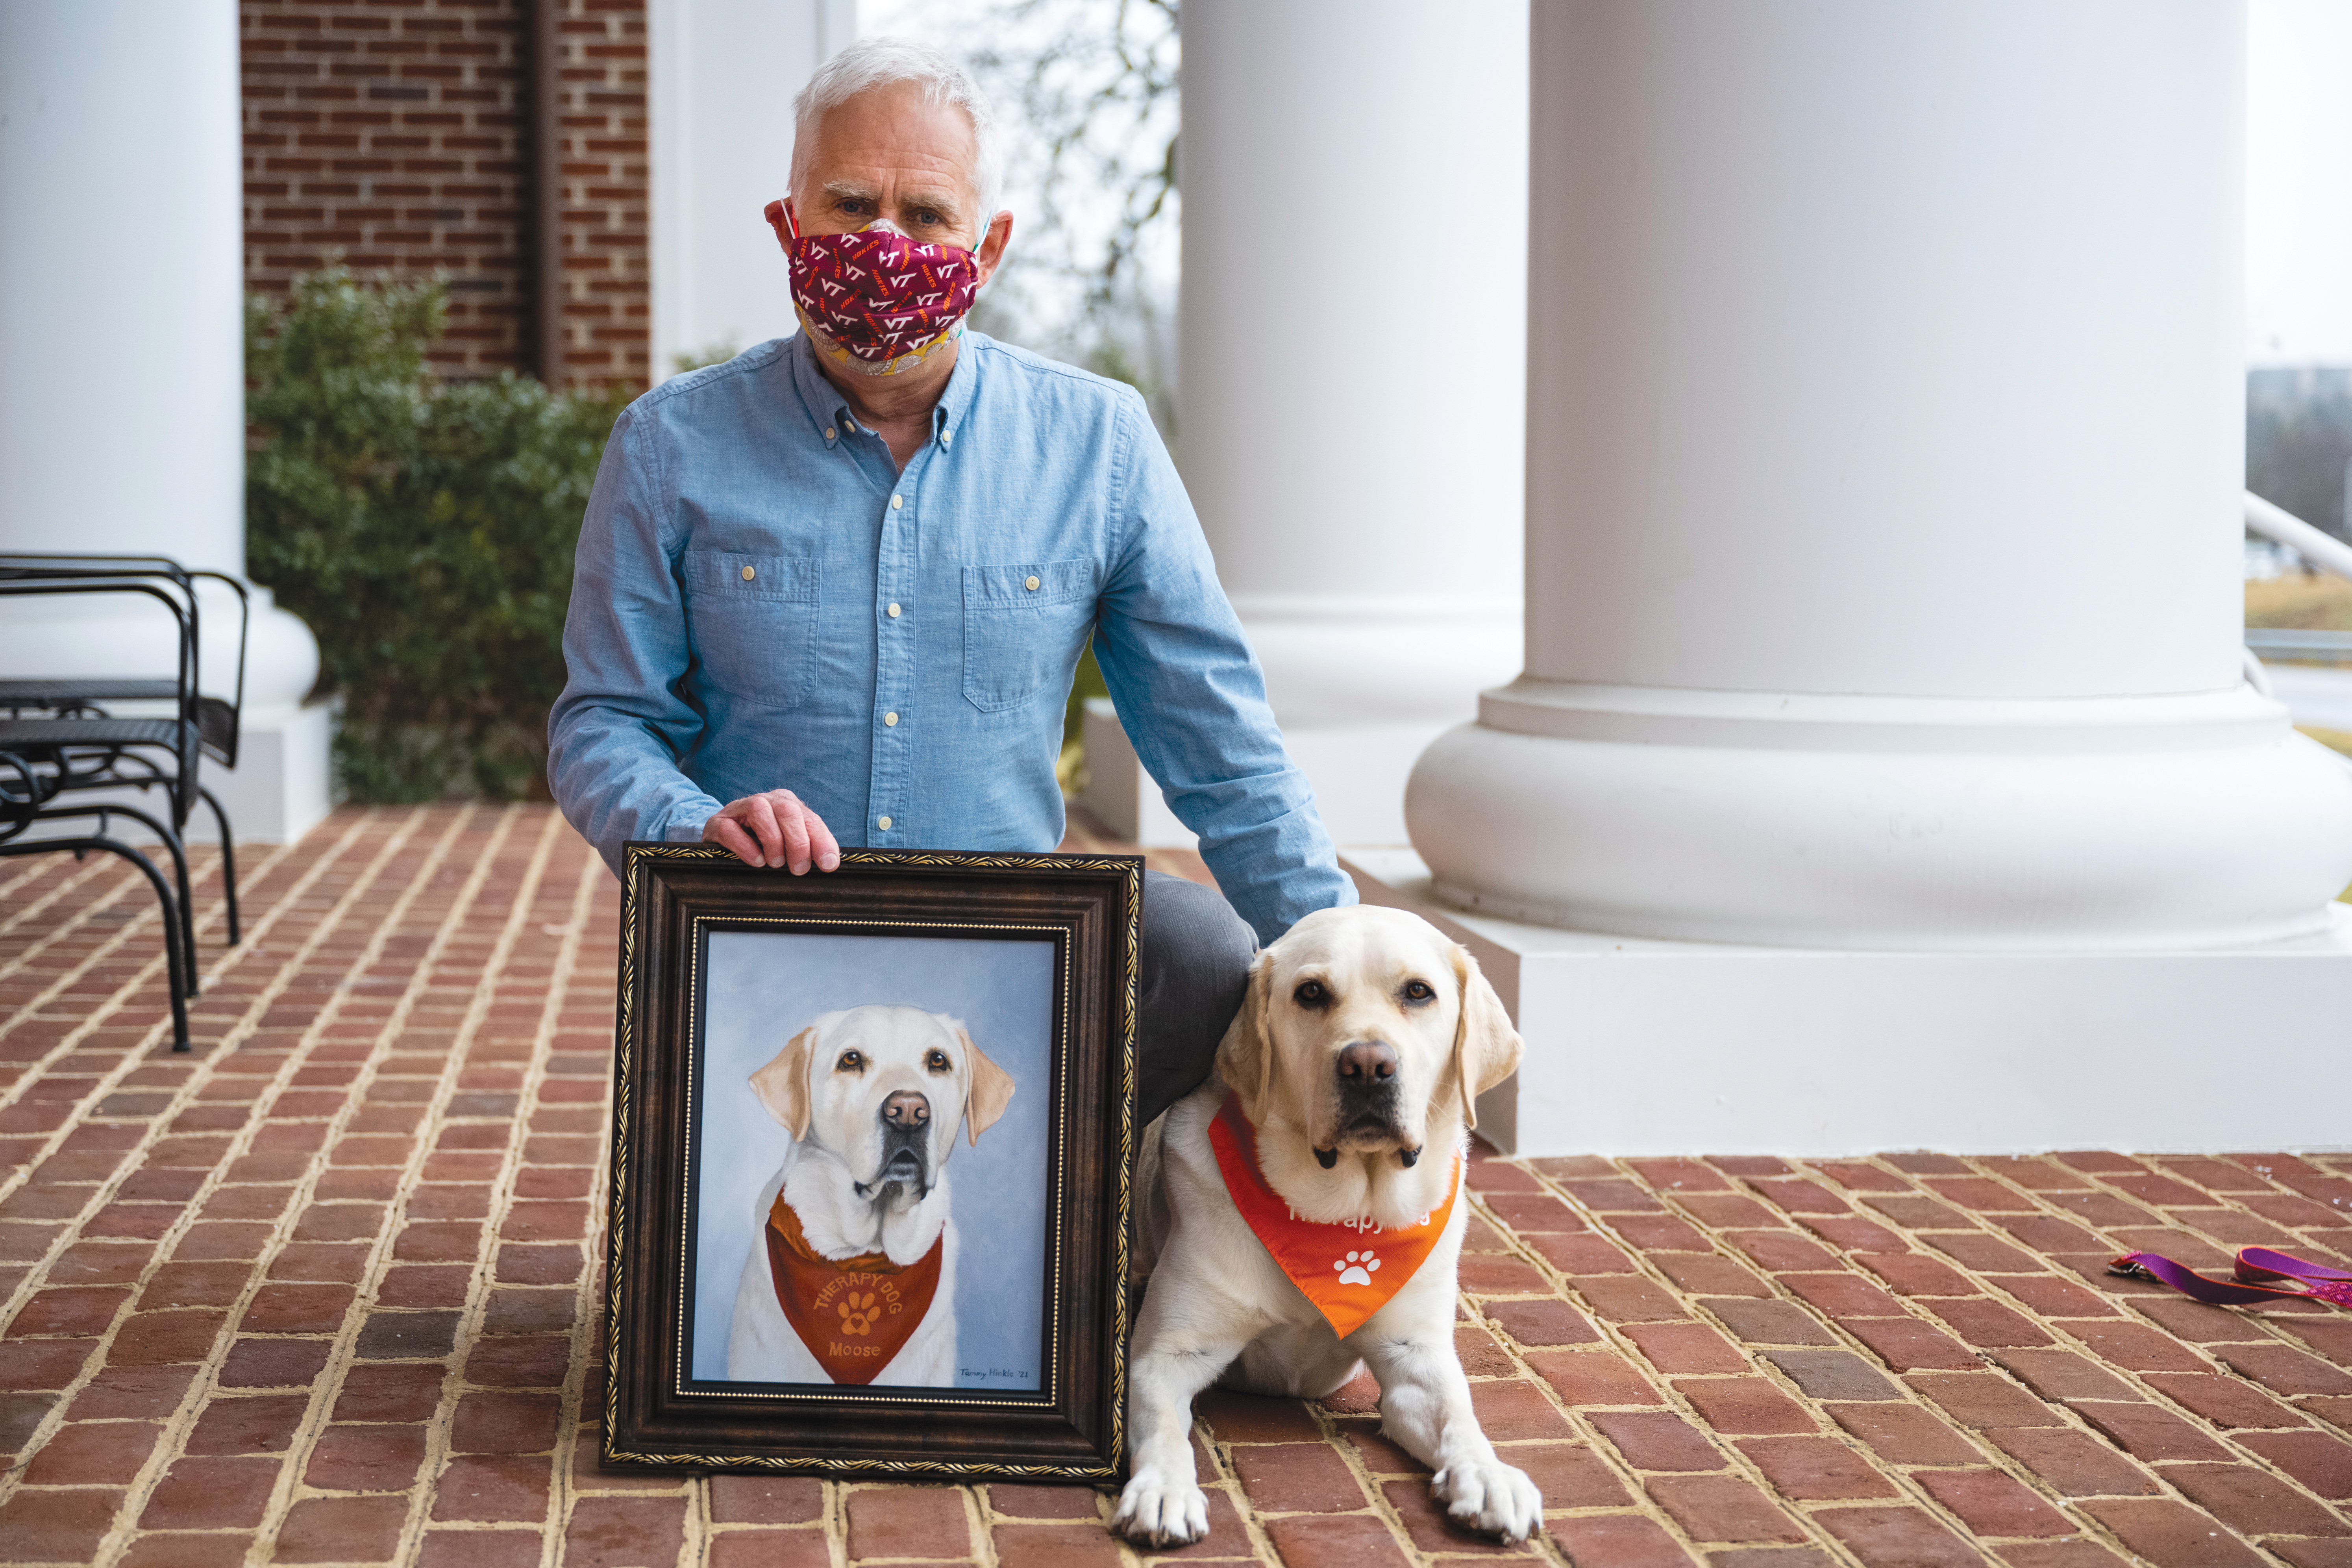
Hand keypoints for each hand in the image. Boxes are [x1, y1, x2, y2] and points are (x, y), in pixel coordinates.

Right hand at [702, 790, 840, 873]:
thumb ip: (810, 848)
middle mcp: (766, 801)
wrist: (722, 841)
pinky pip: (731, 828)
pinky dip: (747, 847)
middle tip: (798, 869)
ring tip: (774, 863)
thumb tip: (831, 863)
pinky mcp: (718, 823)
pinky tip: (757, 861)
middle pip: (787, 810)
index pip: (810, 818)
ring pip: (760, 811)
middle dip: (798, 842)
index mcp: (787, 803)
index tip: (828, 865)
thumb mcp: (788, 845)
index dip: (821, 841)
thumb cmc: (762, 846)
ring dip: (773, 841)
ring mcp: (739, 809)